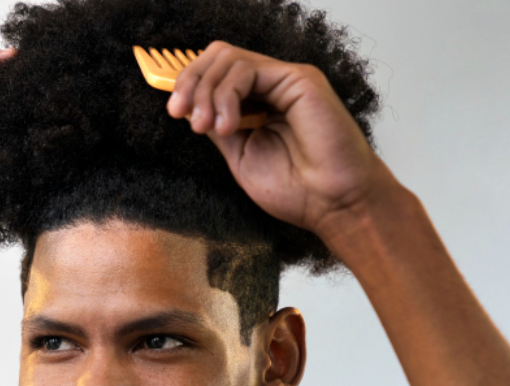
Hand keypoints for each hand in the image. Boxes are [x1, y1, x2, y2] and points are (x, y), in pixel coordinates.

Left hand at [166, 41, 400, 253]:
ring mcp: (285, 81)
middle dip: (191, 81)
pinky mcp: (298, 78)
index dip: (190, 85)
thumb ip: (219, 127)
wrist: (334, 204)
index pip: (216, 75)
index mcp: (259, 105)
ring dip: (207, 92)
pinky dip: (226, 95)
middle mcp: (272, 88)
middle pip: (219, 57)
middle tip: (182, 113)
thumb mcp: (240, 156)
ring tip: (209, 127)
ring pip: (228, 59)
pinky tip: (229, 124)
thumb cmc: (299, 190)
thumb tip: (190, 107)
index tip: (175, 111)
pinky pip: (246, 69)